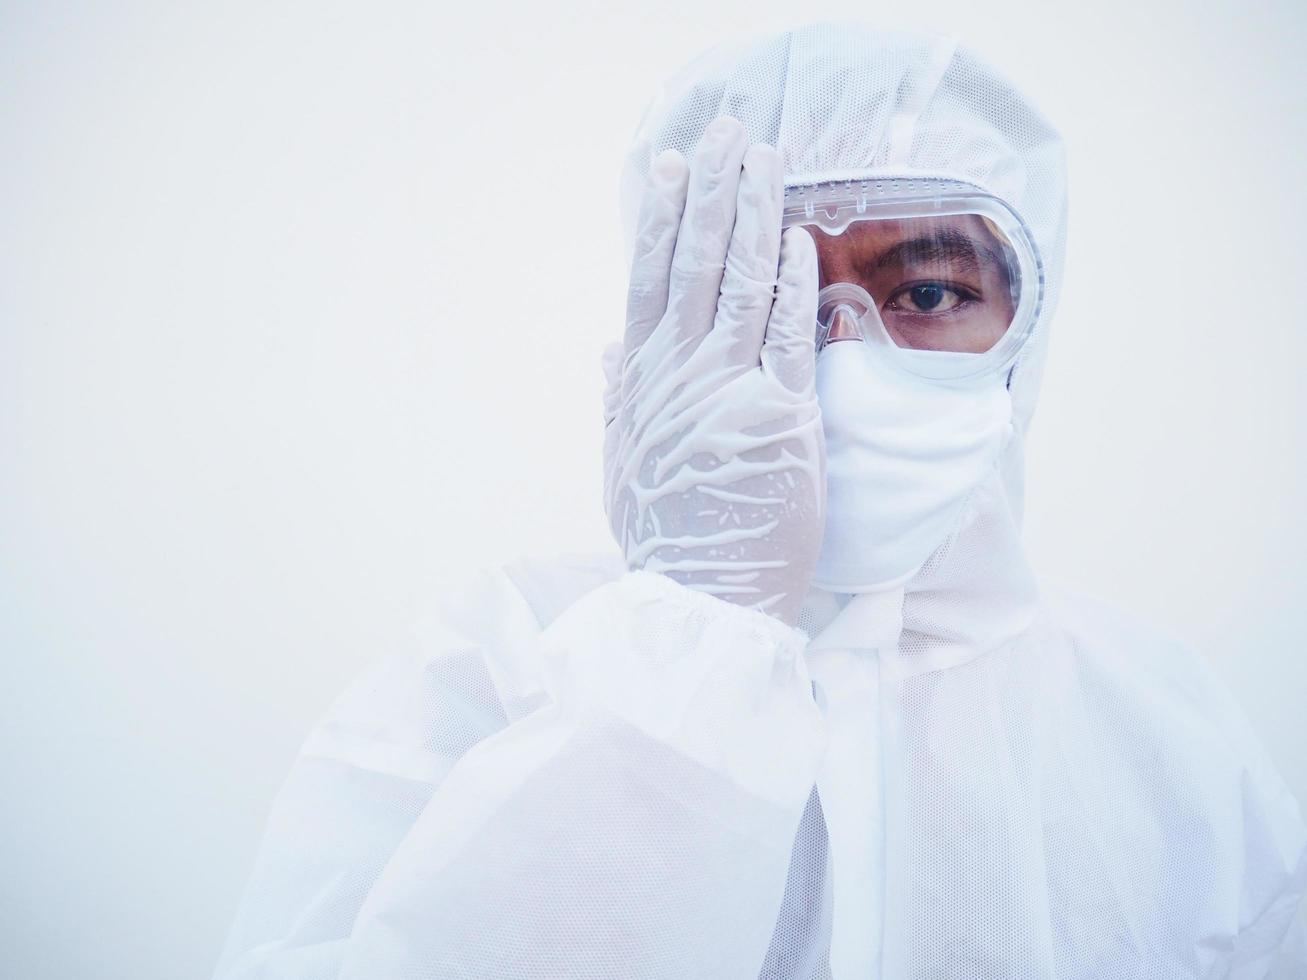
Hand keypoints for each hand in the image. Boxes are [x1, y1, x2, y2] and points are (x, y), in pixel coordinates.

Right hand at [602, 116, 824, 626]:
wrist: (702, 596)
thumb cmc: (666, 534)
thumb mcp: (623, 463)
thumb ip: (619, 400)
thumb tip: (610, 349)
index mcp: (640, 380)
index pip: (646, 279)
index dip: (659, 216)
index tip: (668, 164)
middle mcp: (678, 372)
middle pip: (691, 262)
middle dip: (709, 190)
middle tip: (724, 131)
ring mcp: (727, 388)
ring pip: (736, 282)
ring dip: (751, 213)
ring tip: (762, 156)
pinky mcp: (779, 414)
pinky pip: (785, 333)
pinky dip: (789, 280)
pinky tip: (796, 234)